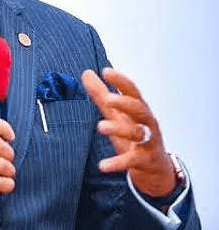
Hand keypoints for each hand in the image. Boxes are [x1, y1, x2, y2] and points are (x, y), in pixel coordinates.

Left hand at [81, 68, 175, 196]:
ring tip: (101, 127)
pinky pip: (132, 160)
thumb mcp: (116, 115)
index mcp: (138, 110)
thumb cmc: (135, 137)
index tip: (106, 71)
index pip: (132, 91)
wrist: (155, 169)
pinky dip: (117, 163)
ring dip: (119, 129)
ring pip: (137, 133)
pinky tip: (103, 165)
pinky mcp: (146, 161)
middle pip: (139, 109)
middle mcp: (146, 123)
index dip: (121, 81)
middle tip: (108, 99)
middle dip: (125, 103)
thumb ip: (101, 95)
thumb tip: (86, 73)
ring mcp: (148, 142)